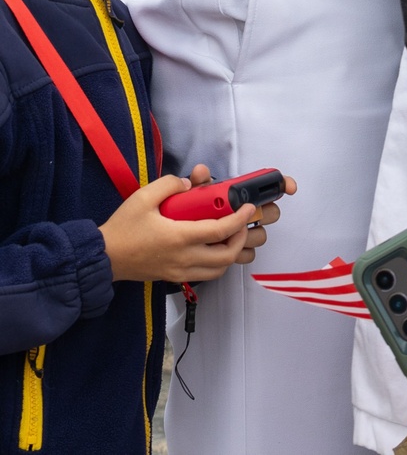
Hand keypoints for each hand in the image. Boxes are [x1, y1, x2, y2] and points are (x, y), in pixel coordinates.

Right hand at [99, 166, 296, 282]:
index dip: (239, 219)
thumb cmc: (123, 228)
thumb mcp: (144, 196)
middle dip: (241, 238)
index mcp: (179, 237)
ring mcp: (179, 271)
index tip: (248, 207)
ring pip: (218, 270)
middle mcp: (184, 258)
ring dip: (231, 254)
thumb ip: (170, 184)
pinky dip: (217, 263)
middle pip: (226, 256)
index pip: (219, 231)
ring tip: (231, 235)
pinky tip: (213, 247)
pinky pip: (205, 274)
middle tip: (241, 222)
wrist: (104, 258)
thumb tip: (190, 183)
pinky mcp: (174, 277)